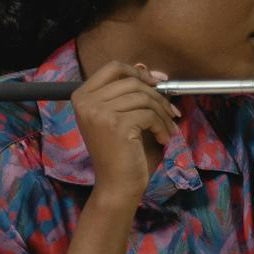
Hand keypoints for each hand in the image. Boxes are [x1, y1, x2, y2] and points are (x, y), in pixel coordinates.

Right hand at [71, 61, 177, 205]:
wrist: (116, 185)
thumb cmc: (120, 152)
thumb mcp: (119, 116)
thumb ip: (129, 92)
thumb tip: (149, 70)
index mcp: (82, 96)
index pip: (113, 67)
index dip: (139, 72)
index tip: (157, 83)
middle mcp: (86, 101)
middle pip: (132, 82)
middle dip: (157, 95)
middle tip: (171, 111)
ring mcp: (98, 112)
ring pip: (143, 97)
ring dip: (163, 113)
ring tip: (169, 128)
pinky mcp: (116, 124)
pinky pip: (149, 114)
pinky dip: (162, 126)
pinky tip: (163, 138)